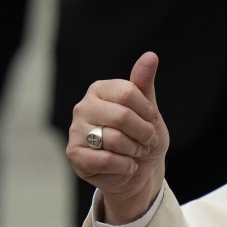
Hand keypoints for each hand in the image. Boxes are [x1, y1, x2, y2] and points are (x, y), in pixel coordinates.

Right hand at [66, 51, 168, 224]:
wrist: (137, 170)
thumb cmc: (140, 137)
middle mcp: (83, 107)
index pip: (128, 93)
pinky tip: (127, 166)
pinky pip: (105, 159)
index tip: (152, 121)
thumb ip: (144, 83)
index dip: (147, 112)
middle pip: (122, 116)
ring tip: (137, 153)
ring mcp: (75, 131)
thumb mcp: (147, 110)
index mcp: (99, 89)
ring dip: (135, 151)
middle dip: (143, 133)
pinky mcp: (74, 155)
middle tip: (148, 141)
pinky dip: (124, 166)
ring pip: (114, 139)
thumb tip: (151, 55)